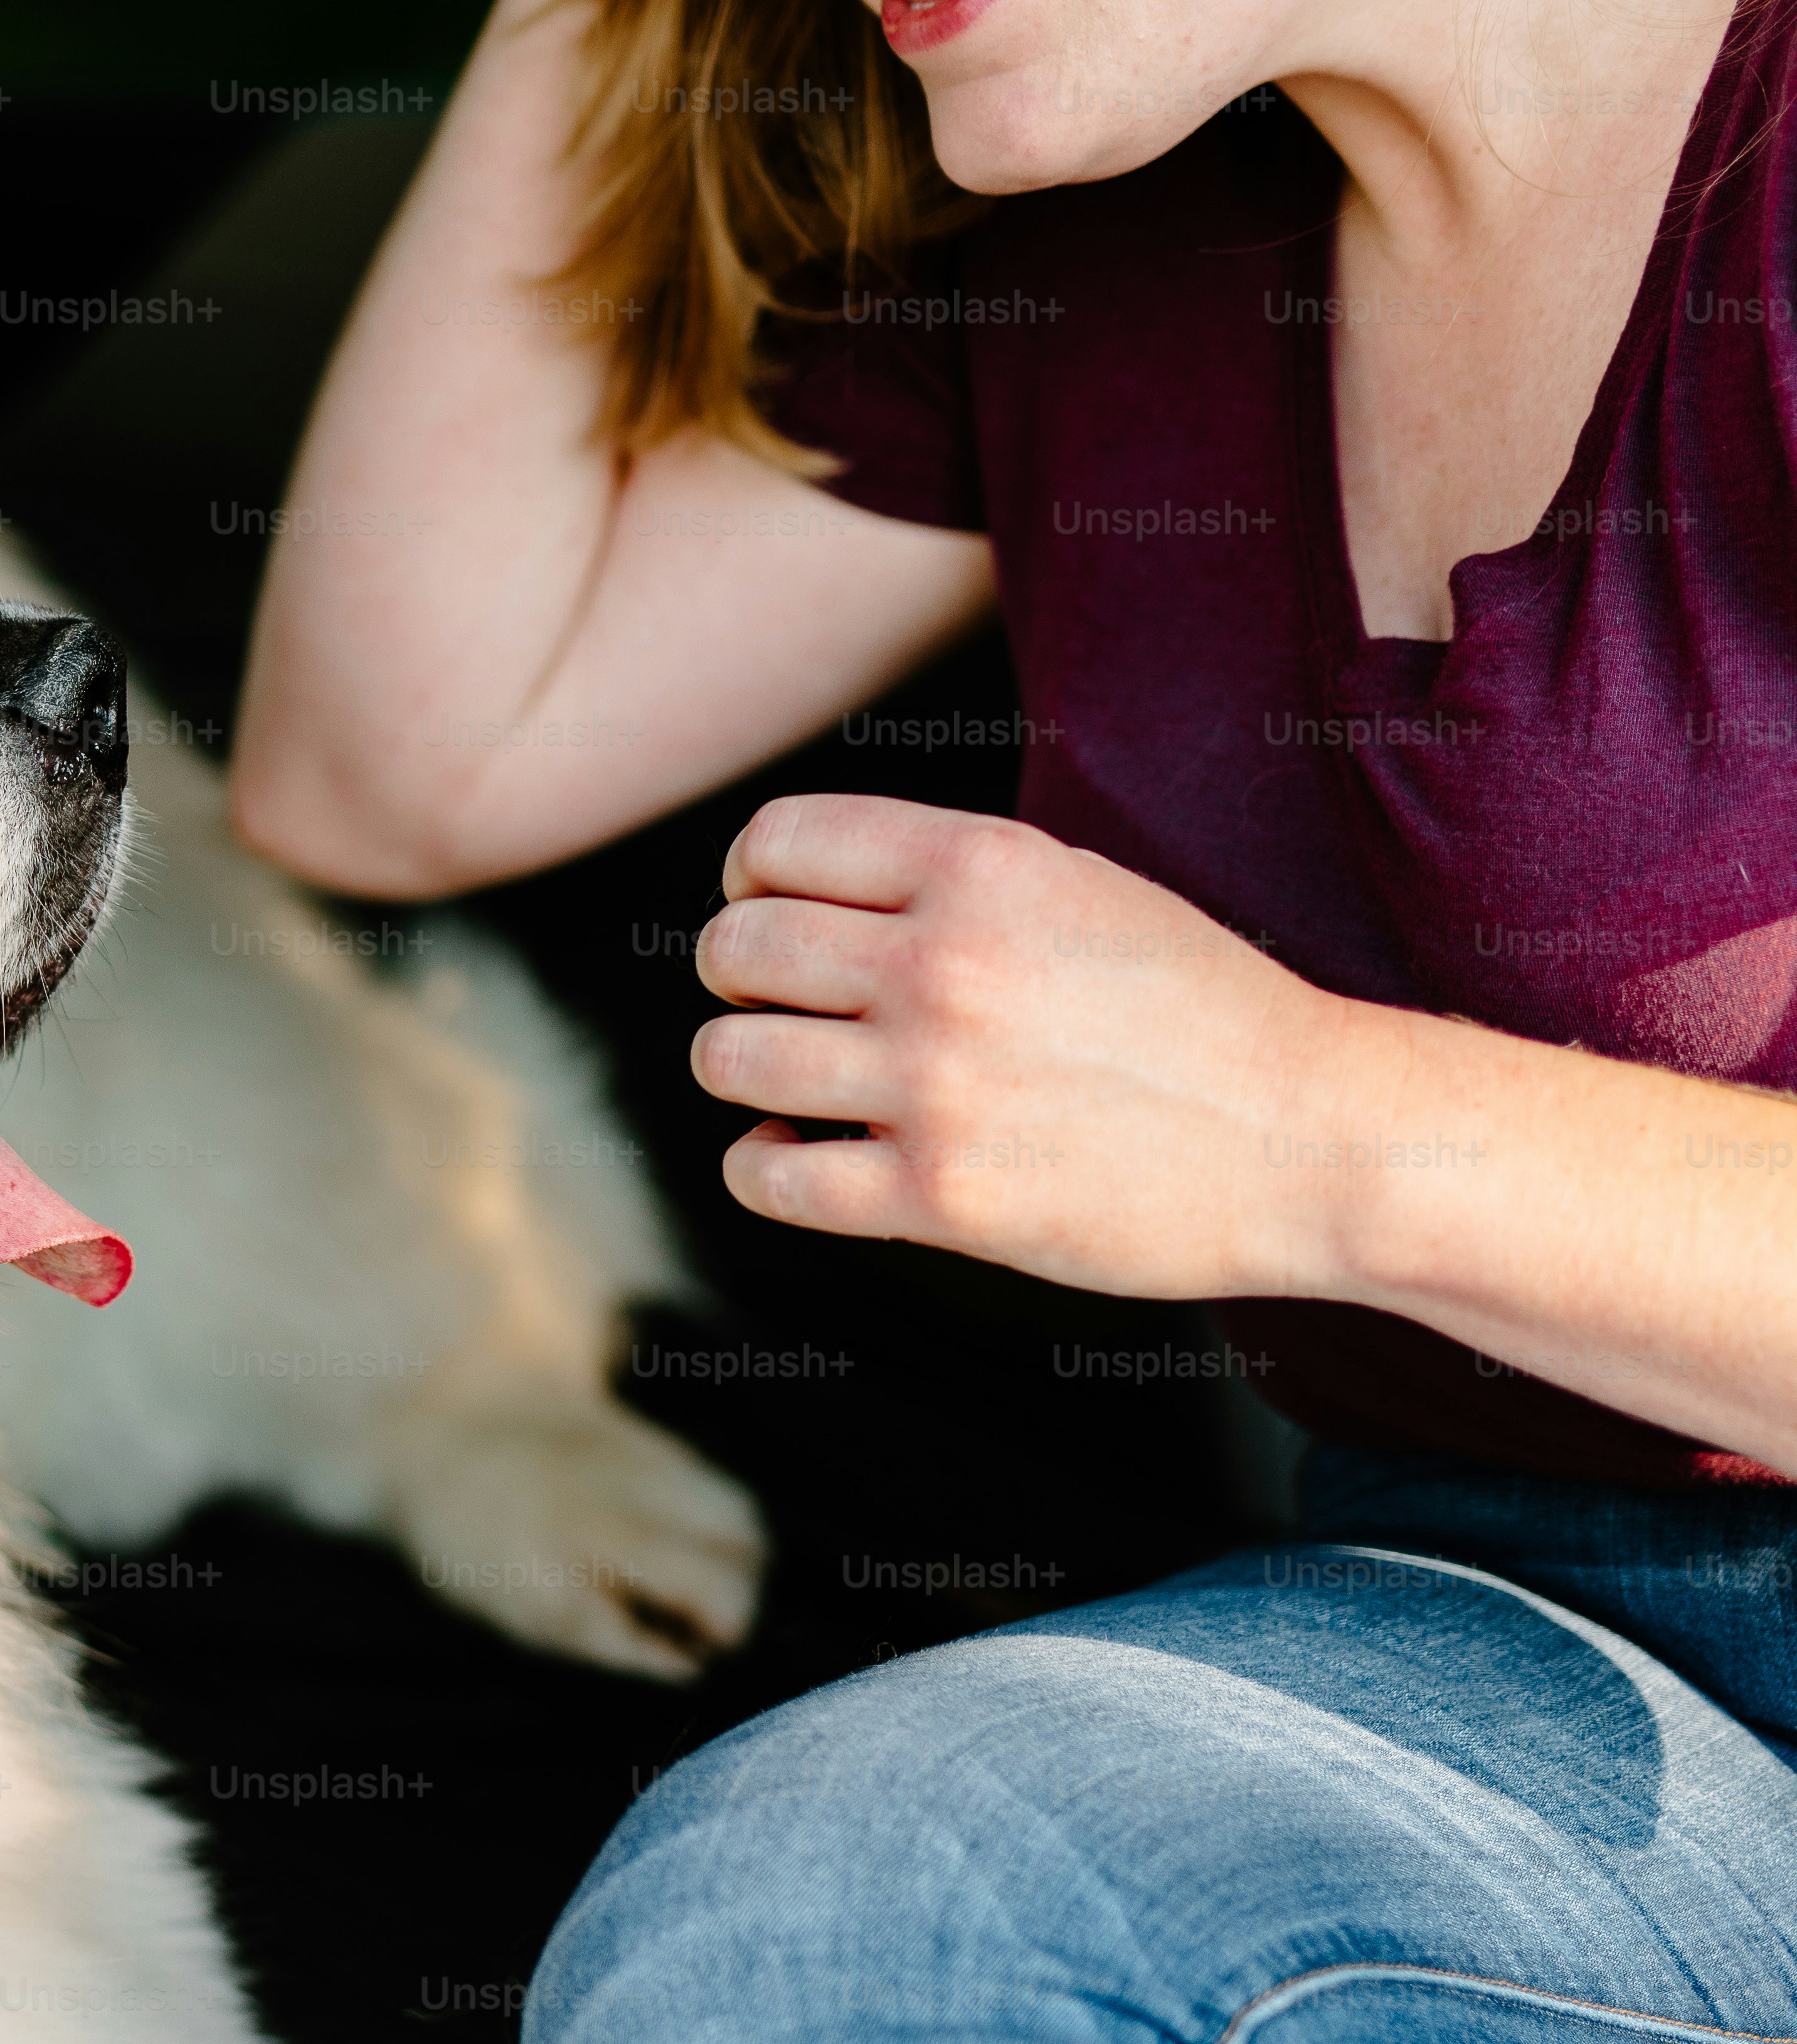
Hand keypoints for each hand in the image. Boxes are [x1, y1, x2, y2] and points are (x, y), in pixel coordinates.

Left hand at [686, 796, 1375, 1301]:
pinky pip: (765, 1178)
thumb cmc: (1197, 1011)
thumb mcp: (1077, 889)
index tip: (769, 912)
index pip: (776, 844)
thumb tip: (800, 888)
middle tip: (777, 1003)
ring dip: (743, 1068)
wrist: (1314, 1138)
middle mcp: (944, 964)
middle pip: (734, 951)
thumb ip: (947, 878)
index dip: (750, 881)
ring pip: (729, 1059)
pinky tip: (798, 1157)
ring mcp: (935, 1084)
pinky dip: (760, 1168)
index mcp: (980, 869)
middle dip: (736, 976)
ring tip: (793, 1080)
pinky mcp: (938, 1199)